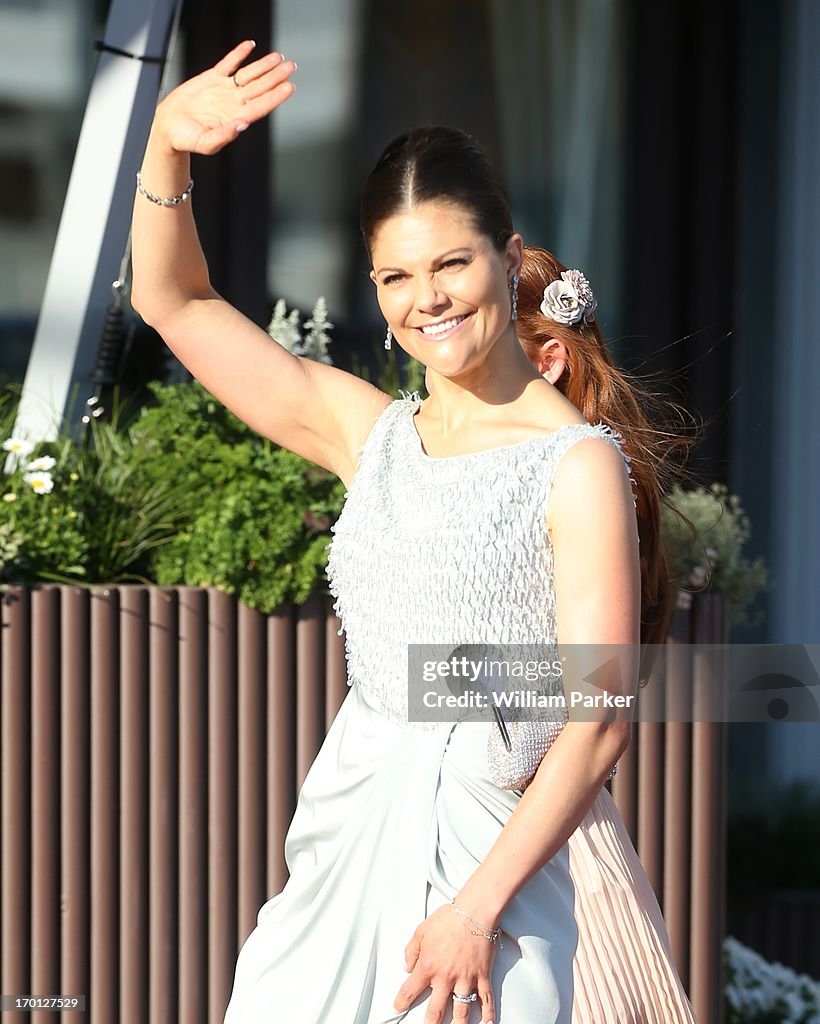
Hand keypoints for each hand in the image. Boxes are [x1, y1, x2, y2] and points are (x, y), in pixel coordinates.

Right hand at [152, 40, 295, 155]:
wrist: (168, 126)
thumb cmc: (186, 139)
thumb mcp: (204, 143)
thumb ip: (224, 136)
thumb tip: (242, 125)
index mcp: (235, 118)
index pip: (261, 106)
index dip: (275, 96)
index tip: (289, 87)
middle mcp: (233, 103)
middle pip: (259, 88)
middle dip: (275, 77)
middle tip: (290, 66)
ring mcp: (224, 90)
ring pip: (248, 75)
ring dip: (263, 66)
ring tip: (278, 57)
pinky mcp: (211, 79)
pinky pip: (228, 63)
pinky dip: (238, 54)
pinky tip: (250, 46)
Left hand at [393, 903, 497, 1023]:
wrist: (474, 912)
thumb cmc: (450, 918)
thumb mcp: (421, 931)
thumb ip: (411, 950)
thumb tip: (407, 964)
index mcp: (428, 966)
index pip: (410, 990)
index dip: (402, 1001)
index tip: (398, 1006)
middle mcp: (446, 977)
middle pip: (435, 1010)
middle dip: (429, 1023)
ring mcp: (465, 979)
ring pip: (461, 1011)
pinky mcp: (482, 976)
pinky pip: (486, 1000)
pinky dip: (488, 1014)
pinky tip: (487, 1022)